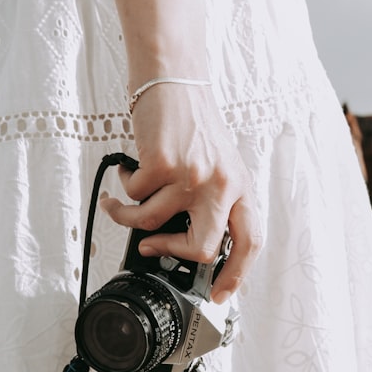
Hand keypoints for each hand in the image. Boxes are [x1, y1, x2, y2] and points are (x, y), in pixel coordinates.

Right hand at [100, 83, 261, 303]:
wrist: (174, 78)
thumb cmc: (192, 122)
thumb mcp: (218, 164)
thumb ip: (212, 201)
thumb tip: (185, 241)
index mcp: (240, 187)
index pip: (249, 243)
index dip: (235, 275)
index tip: (218, 293)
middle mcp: (222, 184)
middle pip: (202, 248)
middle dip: (171, 253)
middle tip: (154, 247)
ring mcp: (193, 176)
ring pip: (153, 223)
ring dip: (129, 216)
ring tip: (122, 201)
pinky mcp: (163, 164)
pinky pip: (134, 195)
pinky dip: (124, 186)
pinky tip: (127, 171)